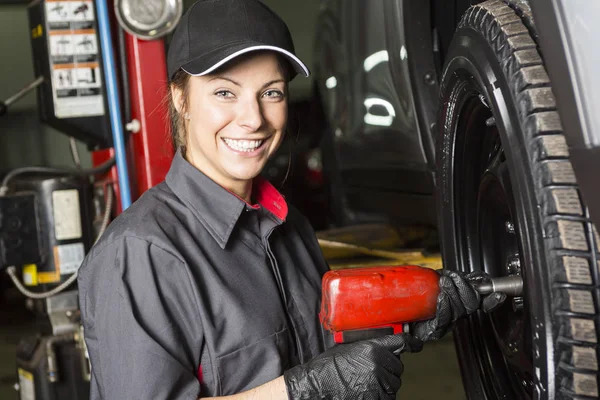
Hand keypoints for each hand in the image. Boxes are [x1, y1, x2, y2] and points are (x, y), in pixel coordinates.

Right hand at [284, 333, 422, 399]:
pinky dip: (381, 395)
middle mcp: (379, 364)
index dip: (412, 343)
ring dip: (385, 383)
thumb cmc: (328, 366)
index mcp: (373, 348)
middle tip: (371, 370)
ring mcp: (378, 383)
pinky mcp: (375, 398)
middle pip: (398, 367)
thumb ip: (369, 345)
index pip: (401, 343)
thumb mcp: (349, 347)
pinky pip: (388, 397)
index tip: (417, 345)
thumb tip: (384, 347)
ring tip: (366, 382)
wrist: (316, 385)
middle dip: (389, 368)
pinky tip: (366, 391)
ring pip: (394, 383)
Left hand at [410, 270, 506, 341]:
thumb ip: (453, 277)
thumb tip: (466, 272)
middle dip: (464, 288)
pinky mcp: (435, 330)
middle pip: (471, 304)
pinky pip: (443, 318)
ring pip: (458, 310)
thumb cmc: (420, 301)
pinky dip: (443, 306)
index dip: (492, 299)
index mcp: (460, 303)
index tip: (497, 294)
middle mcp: (456, 314)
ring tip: (444, 282)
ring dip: (452, 293)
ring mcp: (447, 322)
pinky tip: (441, 298)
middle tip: (453, 277)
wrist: (403, 318)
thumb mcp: (437, 282)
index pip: (482, 302)